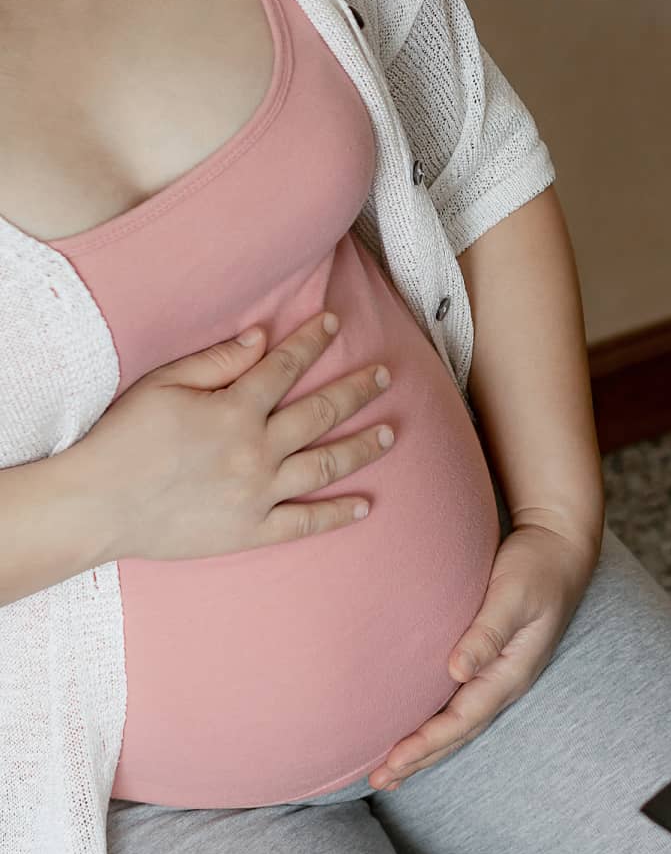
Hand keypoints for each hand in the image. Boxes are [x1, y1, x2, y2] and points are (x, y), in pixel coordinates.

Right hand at [78, 310, 394, 562]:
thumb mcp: (162, 385)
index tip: (335, 323)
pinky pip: (306, 522)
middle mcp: (256, 451)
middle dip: (356, 390)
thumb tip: (263, 337)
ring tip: (390, 433)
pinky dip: (338, 514)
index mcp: (235, 410)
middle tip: (384, 375)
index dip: (312, 341)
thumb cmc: (123, 440)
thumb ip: (218, 361)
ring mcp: (259, 494)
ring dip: (362, 447)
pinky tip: (365, 505)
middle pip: (320, 413)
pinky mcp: (253, 530)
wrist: (97, 507)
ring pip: (326, 465)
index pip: (286, 367)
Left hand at [368, 517, 599, 789]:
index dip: (427, 743)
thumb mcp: (514, 596)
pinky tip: (416, 728)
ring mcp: (499, 674)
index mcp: (511, 672)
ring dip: (426, 748)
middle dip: (421, 758)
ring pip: (458, 723)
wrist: (559, 547)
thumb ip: (488, 632)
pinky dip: (434, 723)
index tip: (393, 762)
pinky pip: (458, 703)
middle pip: (458, 732)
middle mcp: (505, 681)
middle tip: (380, 781)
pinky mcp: (490, 662)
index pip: (462, 720)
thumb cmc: (536, 567)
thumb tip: (457, 671)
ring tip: (393, 771)